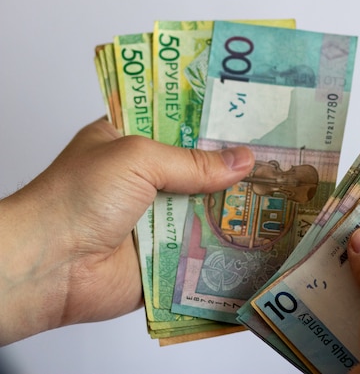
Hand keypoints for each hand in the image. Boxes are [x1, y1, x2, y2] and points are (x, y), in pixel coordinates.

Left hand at [0, 118, 253, 344]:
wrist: (49, 268)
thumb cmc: (77, 199)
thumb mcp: (137, 159)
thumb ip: (193, 162)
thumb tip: (244, 161)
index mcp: (131, 142)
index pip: (181, 125)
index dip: (214, 123)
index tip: (253, 118)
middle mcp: (146, 179)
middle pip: (200, 169)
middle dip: (234, 167)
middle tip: (278, 158)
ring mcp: (157, 218)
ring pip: (206, 208)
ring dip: (234, 206)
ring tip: (282, 194)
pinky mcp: (166, 255)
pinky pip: (203, 246)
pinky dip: (226, 244)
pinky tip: (262, 234)